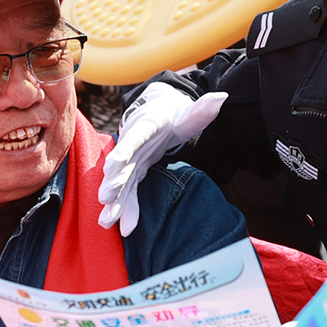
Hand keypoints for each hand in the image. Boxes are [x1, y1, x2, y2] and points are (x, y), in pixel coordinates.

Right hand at [96, 84, 226, 235]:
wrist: (159, 113)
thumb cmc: (174, 114)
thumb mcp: (189, 112)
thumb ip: (202, 109)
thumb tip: (221, 98)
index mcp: (146, 126)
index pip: (134, 138)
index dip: (123, 151)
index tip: (112, 166)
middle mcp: (133, 143)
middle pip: (122, 165)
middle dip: (113, 183)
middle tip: (105, 199)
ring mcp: (132, 159)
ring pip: (121, 182)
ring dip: (115, 202)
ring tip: (106, 222)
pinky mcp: (134, 171)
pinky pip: (129, 192)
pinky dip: (127, 208)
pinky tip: (124, 228)